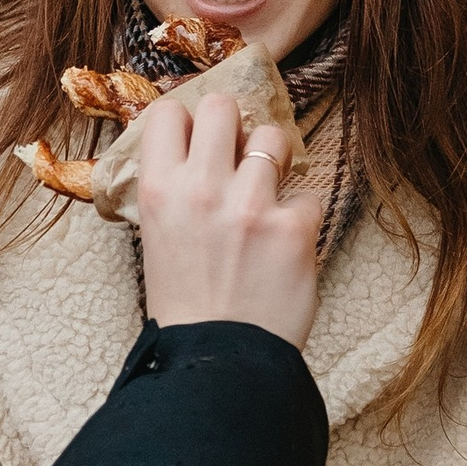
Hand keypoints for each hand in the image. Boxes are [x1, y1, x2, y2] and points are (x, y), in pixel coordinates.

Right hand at [130, 83, 320, 349]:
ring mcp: (249, 205)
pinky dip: (301, 217)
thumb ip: (174, 189)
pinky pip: (308, 194)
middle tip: (240, 156)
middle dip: (234, 126)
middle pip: (222, 106)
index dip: (188, 123)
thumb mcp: (158, 237)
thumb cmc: (186, 302)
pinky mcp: (293, 228)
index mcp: (158, 191)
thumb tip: (201, 145)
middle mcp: (200, 189)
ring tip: (267, 196)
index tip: (198, 142)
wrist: (217, 359)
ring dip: (274, 162)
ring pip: (272, 137)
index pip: (169, 112)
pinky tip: (286, 245)